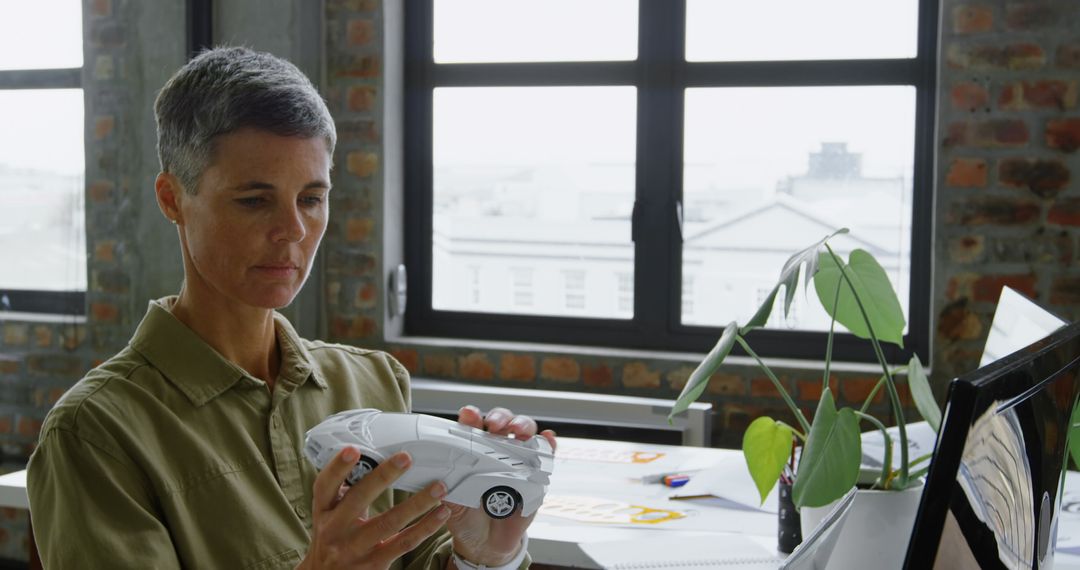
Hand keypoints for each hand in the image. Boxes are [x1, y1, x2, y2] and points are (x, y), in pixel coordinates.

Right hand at [298, 447, 449, 568]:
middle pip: (359, 499)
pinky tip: (441, 514)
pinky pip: (404, 542)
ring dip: (417, 503)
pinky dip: (425, 527)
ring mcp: (355, 548)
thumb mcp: (330, 513)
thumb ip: (346, 490)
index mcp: (324, 511)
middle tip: (406, 457)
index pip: (325, 486)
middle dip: (383, 477)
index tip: (353, 449)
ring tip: (438, 487)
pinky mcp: (375, 563)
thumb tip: (371, 456)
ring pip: (389, 522)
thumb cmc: (333, 537)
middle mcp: (335, 529)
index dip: (337, 467)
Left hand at [446, 406, 556, 566]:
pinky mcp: (536, 477)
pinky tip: (547, 439)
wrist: (486, 544)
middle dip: (499, 417)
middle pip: (502, 422)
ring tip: (518, 430)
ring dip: (523, 425)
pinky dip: (548, 444)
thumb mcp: (452, 504)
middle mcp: (496, 452)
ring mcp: (518, 462)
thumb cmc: (467, 517)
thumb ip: (447, 490)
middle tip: (494, 425)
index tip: (469, 415)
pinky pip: (545, 456)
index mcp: (473, 452)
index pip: (473, 427)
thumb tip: (438, 479)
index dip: (472, 417)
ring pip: (525, 432)